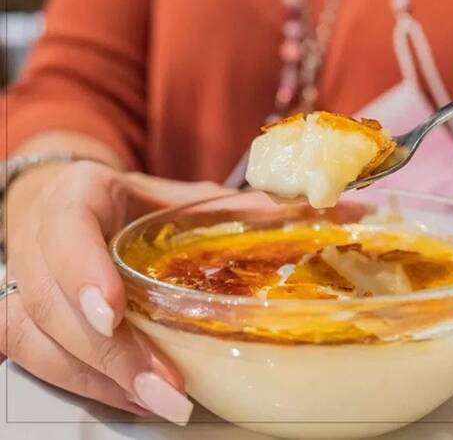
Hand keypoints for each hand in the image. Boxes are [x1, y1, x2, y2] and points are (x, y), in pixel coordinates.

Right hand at [1, 161, 227, 422]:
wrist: (71, 203)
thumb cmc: (124, 201)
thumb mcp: (168, 193)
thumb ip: (220, 206)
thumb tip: (283, 213)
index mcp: (80, 193)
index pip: (67, 228)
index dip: (84, 273)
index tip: (115, 314)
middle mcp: (39, 235)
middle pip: (53, 301)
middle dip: (110, 353)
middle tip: (164, 386)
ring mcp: (24, 278)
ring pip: (36, 337)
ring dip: (98, 379)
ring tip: (157, 401)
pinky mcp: (22, 313)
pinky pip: (35, 357)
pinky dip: (84, 383)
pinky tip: (131, 397)